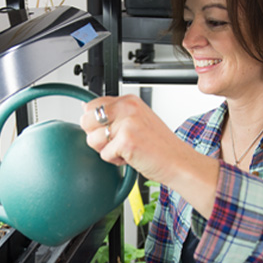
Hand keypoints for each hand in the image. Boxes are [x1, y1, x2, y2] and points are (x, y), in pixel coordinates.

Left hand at [79, 94, 219, 217]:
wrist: (178, 162)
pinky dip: (116, 161)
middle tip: (116, 142)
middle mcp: (127, 107)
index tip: (109, 130)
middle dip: (96, 136)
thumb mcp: (136, 120)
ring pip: (92, 139)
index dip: (95, 123)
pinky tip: (132, 157)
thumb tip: (85, 107)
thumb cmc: (159, 145)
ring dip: (106, 151)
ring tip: (126, 150)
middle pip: (86, 121)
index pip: (91, 105)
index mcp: (128, 100)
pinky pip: (104, 155)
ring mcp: (127, 123)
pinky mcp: (126, 140)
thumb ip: (113, 114)